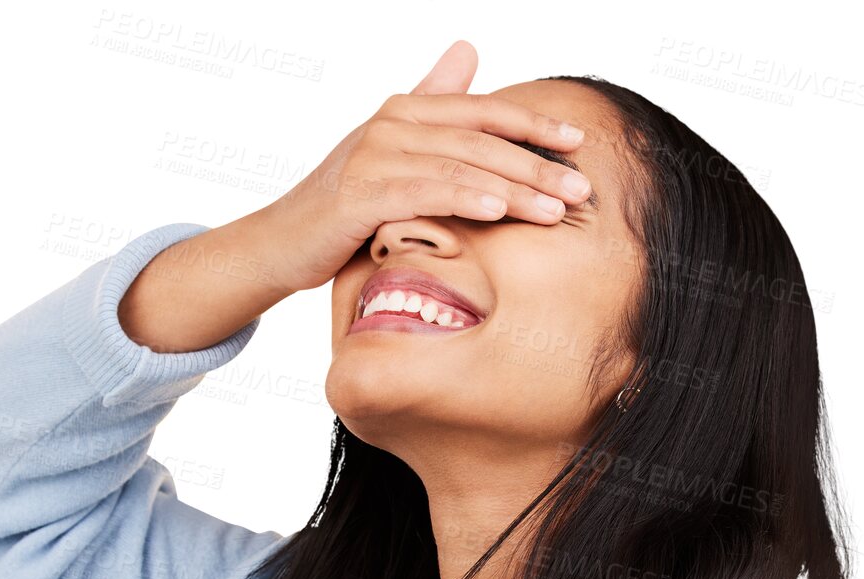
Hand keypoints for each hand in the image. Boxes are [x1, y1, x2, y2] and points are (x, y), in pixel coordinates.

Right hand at [259, 39, 591, 294]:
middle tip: (582, 188)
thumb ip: (431, 105)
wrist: (281, 242)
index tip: (579, 143)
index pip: (483, 113)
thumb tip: (466, 51)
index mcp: (406, 110)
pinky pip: (425, 192)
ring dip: (515, 188)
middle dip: (537, 164)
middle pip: (481, 140)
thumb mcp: (393, 154)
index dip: (533, 125)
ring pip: (461, 166)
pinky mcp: (360, 193)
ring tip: (557, 209)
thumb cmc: (343, 205)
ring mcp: (374, 155)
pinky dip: (465, 198)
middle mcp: (392, 123)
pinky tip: (500, 211)